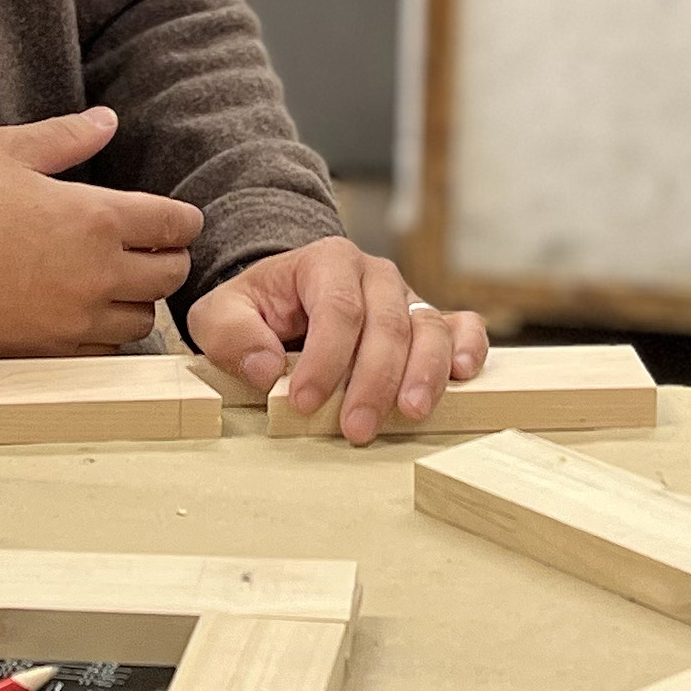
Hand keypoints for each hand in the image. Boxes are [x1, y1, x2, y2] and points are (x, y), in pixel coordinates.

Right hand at [0, 107, 205, 356]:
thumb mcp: (5, 150)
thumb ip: (66, 136)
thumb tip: (107, 121)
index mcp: (97, 218)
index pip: (176, 224)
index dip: (182, 219)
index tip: (173, 219)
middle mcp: (98, 273)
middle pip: (171, 276)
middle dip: (168, 259)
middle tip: (148, 249)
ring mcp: (76, 319)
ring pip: (143, 320)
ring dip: (138, 300)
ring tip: (115, 283)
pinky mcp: (50, 352)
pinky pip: (105, 354)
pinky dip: (106, 337)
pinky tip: (85, 314)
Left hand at [187, 236, 491, 446]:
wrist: (286, 300)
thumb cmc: (256, 311)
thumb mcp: (222, 314)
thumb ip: (231, 333)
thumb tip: (268, 368)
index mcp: (327, 261)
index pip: (336, 308)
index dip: (324, 359)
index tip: (305, 403)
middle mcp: (375, 275)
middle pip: (386, 322)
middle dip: (373, 379)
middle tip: (356, 429)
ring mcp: (406, 297)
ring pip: (428, 327)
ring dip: (424, 372)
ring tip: (411, 413)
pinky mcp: (429, 321)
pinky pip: (461, 326)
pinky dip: (468, 347)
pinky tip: (463, 375)